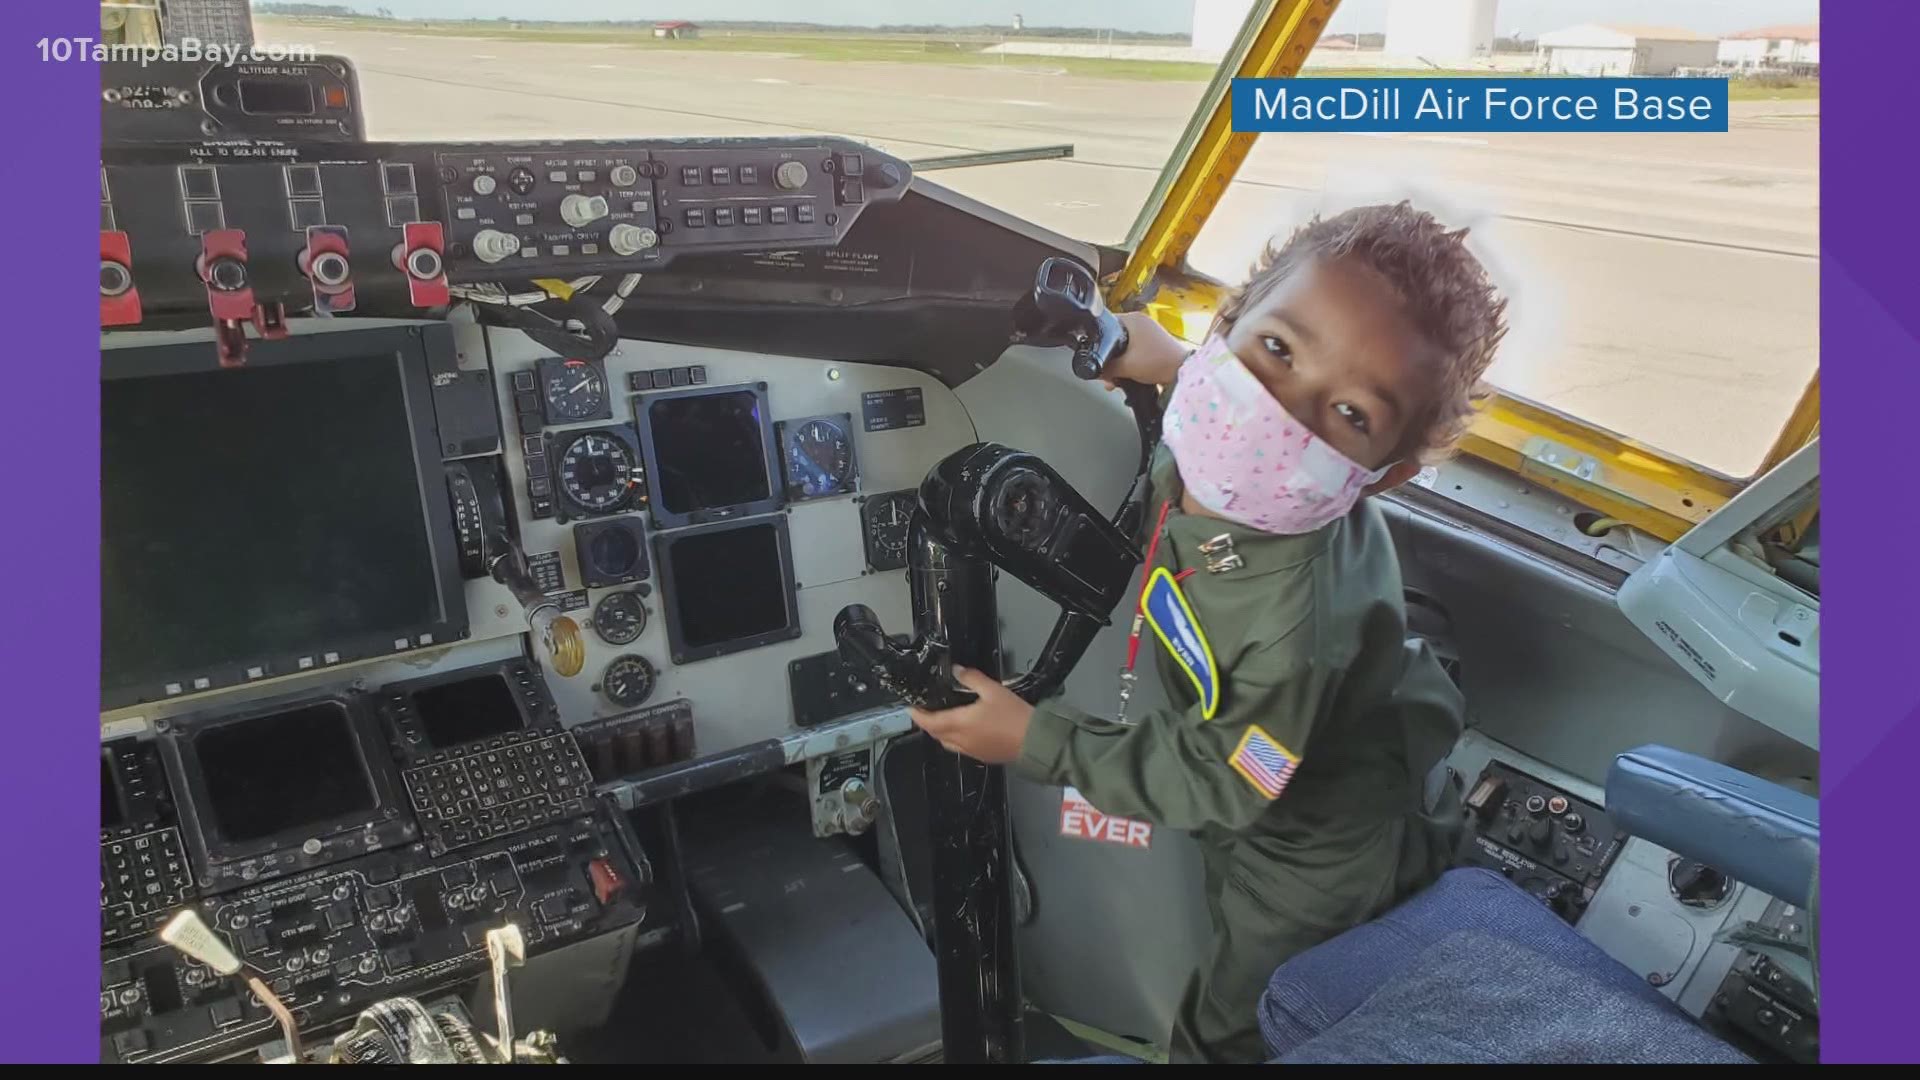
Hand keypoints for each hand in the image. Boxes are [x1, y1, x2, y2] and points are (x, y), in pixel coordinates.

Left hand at [909, 667, 1033, 764]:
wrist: (1035, 741)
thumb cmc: (1014, 716)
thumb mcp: (993, 690)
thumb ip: (972, 678)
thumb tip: (956, 670)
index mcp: (960, 724)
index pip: (929, 722)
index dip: (917, 715)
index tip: (911, 708)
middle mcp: (961, 740)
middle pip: (935, 734)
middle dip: (927, 723)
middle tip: (925, 710)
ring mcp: (971, 751)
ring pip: (947, 743)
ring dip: (940, 732)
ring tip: (942, 718)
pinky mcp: (982, 756)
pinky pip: (960, 748)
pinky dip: (954, 739)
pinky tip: (963, 730)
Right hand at [1103, 312, 1191, 388]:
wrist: (1182, 373)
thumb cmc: (1158, 363)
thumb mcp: (1125, 366)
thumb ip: (1105, 368)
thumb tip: (1095, 371)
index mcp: (1133, 318)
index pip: (1105, 324)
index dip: (1097, 342)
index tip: (1095, 356)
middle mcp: (1141, 322)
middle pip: (1114, 339)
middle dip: (1109, 359)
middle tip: (1106, 374)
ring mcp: (1148, 333)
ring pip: (1123, 348)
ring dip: (1118, 365)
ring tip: (1116, 380)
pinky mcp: (1154, 345)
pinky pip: (1134, 352)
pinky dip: (1129, 364)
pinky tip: (1126, 377)